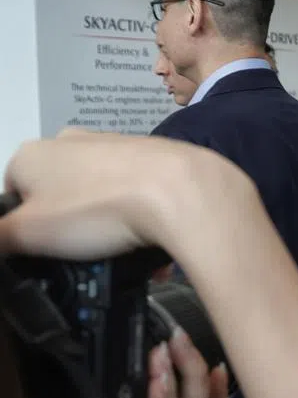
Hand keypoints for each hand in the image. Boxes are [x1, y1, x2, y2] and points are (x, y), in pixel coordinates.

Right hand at [0, 133, 247, 261]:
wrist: (179, 191)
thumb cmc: (96, 207)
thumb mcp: (28, 233)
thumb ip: (1, 238)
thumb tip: (2, 240)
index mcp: (31, 154)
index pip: (14, 193)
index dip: (26, 228)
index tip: (47, 251)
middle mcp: (71, 141)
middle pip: (59, 195)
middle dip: (71, 229)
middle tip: (86, 255)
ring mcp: (116, 146)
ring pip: (101, 196)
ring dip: (108, 228)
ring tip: (121, 253)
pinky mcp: (154, 158)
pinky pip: (137, 195)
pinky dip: (139, 219)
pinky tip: (149, 243)